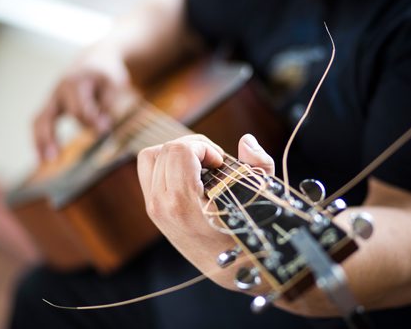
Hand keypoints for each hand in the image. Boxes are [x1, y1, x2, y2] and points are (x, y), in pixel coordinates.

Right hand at [33, 44, 138, 160]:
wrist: (94, 60)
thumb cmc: (106, 75)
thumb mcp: (113, 85)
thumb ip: (108, 105)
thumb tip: (101, 129)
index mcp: (76, 83)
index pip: (79, 109)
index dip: (92, 122)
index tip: (105, 130)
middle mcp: (59, 90)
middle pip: (51, 116)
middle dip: (53, 136)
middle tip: (58, 158)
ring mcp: (52, 98)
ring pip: (40, 120)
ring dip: (41, 141)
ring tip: (45, 161)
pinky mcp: (51, 106)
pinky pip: (40, 123)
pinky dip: (39, 140)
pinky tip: (42, 158)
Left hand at [137, 133, 273, 291]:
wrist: (231, 271)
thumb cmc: (249, 235)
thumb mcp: (262, 198)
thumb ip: (258, 164)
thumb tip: (246, 140)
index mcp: (182, 202)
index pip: (178, 151)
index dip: (203, 147)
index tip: (220, 162)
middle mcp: (161, 205)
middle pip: (164, 150)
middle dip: (192, 147)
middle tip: (213, 162)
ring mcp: (154, 208)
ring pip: (150, 158)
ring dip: (175, 153)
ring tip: (199, 164)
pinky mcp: (153, 210)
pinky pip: (149, 172)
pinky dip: (166, 164)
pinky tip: (189, 174)